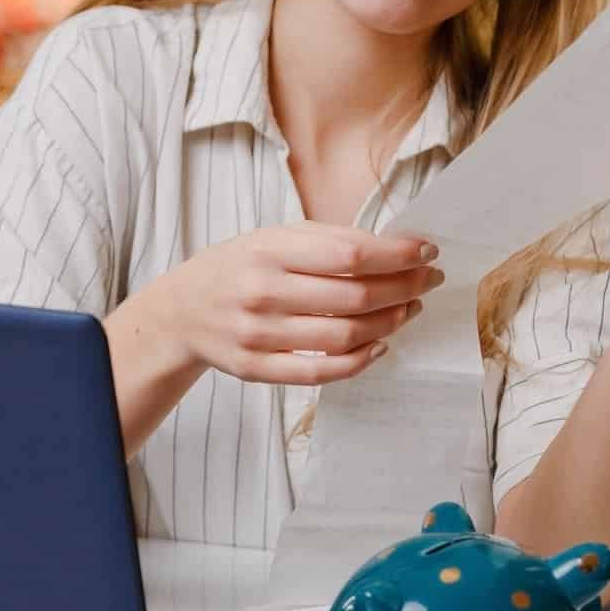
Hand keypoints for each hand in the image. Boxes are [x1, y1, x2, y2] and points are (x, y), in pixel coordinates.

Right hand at [149, 224, 443, 385]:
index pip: (350, 254)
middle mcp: (262, 291)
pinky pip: (320, 372)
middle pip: (354, 297)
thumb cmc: (239, 267)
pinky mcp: (255, 369)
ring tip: (408, 310)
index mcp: (269, 250)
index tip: (428, 252)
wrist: (180, 310)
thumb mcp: (274, 238)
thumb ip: (329, 242)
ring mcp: (257, 335)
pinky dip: (359, 361)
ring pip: (344, 337)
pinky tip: (380, 345)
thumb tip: (399, 248)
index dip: (397, 255)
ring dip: (389, 324)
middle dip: (404, 289)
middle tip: (428, 282)